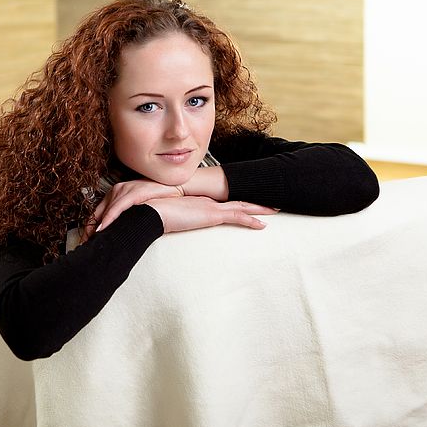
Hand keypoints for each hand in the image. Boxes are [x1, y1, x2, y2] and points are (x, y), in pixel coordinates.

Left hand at [81, 179, 183, 240]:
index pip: (97, 213)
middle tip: (84, 244)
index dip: (89, 228)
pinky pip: (117, 208)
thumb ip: (126, 216)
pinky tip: (102, 229)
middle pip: (96, 212)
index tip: (86, 241)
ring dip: (96, 227)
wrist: (177, 189)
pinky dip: (108, 219)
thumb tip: (117, 232)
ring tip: (90, 240)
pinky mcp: (134, 192)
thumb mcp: (138, 208)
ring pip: (104, 211)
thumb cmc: (160, 199)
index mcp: (116, 193)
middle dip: (88, 230)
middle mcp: (117, 189)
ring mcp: (125, 189)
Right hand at [144, 196, 277, 233]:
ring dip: (259, 209)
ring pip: (242, 207)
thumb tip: (166, 224)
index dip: (236, 201)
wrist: (151, 210)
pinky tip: (263, 225)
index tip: (246, 202)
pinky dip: (251, 220)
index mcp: (198, 202)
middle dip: (254, 202)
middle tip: (270, 202)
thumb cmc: (153, 213)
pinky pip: (237, 217)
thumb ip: (170, 219)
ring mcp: (211, 207)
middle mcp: (207, 202)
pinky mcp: (212, 215)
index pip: (222, 201)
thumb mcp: (165, 217)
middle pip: (236, 201)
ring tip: (275, 209)